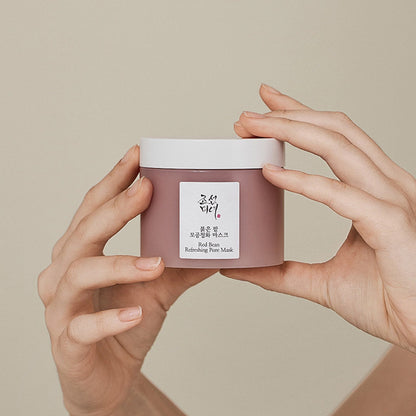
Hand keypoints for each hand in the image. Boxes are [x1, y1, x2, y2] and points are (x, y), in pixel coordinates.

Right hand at [37, 145, 216, 415]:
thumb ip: (182, 266)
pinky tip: (137, 312)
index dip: (113, 180)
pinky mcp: (68, 344)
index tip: (138, 154)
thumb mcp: (157, 289)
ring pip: (79, 274)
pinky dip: (111, 318)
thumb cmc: (124, 325)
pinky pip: (83, 329)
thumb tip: (221, 245)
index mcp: (81, 253)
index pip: (93, 208)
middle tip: (147, 189)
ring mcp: (61, 309)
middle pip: (83, 233)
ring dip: (119, 264)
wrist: (106, 378)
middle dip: (115, 208)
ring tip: (155, 262)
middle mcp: (64, 273)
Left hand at [221, 83, 415, 352]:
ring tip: (252, 127)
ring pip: (338, 146)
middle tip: (247, 114)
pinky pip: (341, 193)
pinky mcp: (390, 223)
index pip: (334, 138)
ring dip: (291, 130)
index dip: (299, 117)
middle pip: (334, 129)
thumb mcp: (321, 282)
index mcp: (373, 191)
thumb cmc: (387, 300)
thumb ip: (282, 272)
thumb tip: (241, 265)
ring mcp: (391, 200)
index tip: (263, 109)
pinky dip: (303, 181)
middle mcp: (385, 185)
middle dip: (288, 115)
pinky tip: (271, 174)